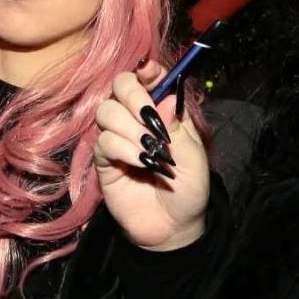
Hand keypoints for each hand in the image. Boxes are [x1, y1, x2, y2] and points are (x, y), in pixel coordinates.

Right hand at [92, 67, 207, 250]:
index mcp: (163, 112)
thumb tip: (168, 97)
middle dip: (133, 95)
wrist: (172, 228)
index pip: (149, 78)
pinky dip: (122, 148)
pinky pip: (103, 141)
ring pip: (107, 111)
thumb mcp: (195, 159)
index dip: (148, 70)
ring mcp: (118, 138)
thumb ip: (180, 128)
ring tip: (149, 149)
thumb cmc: (189, 191)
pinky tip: (140, 163)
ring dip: (129, 126)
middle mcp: (137, 120)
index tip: (151, 72)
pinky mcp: (104, 161)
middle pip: (120, 86)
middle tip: (150, 118)